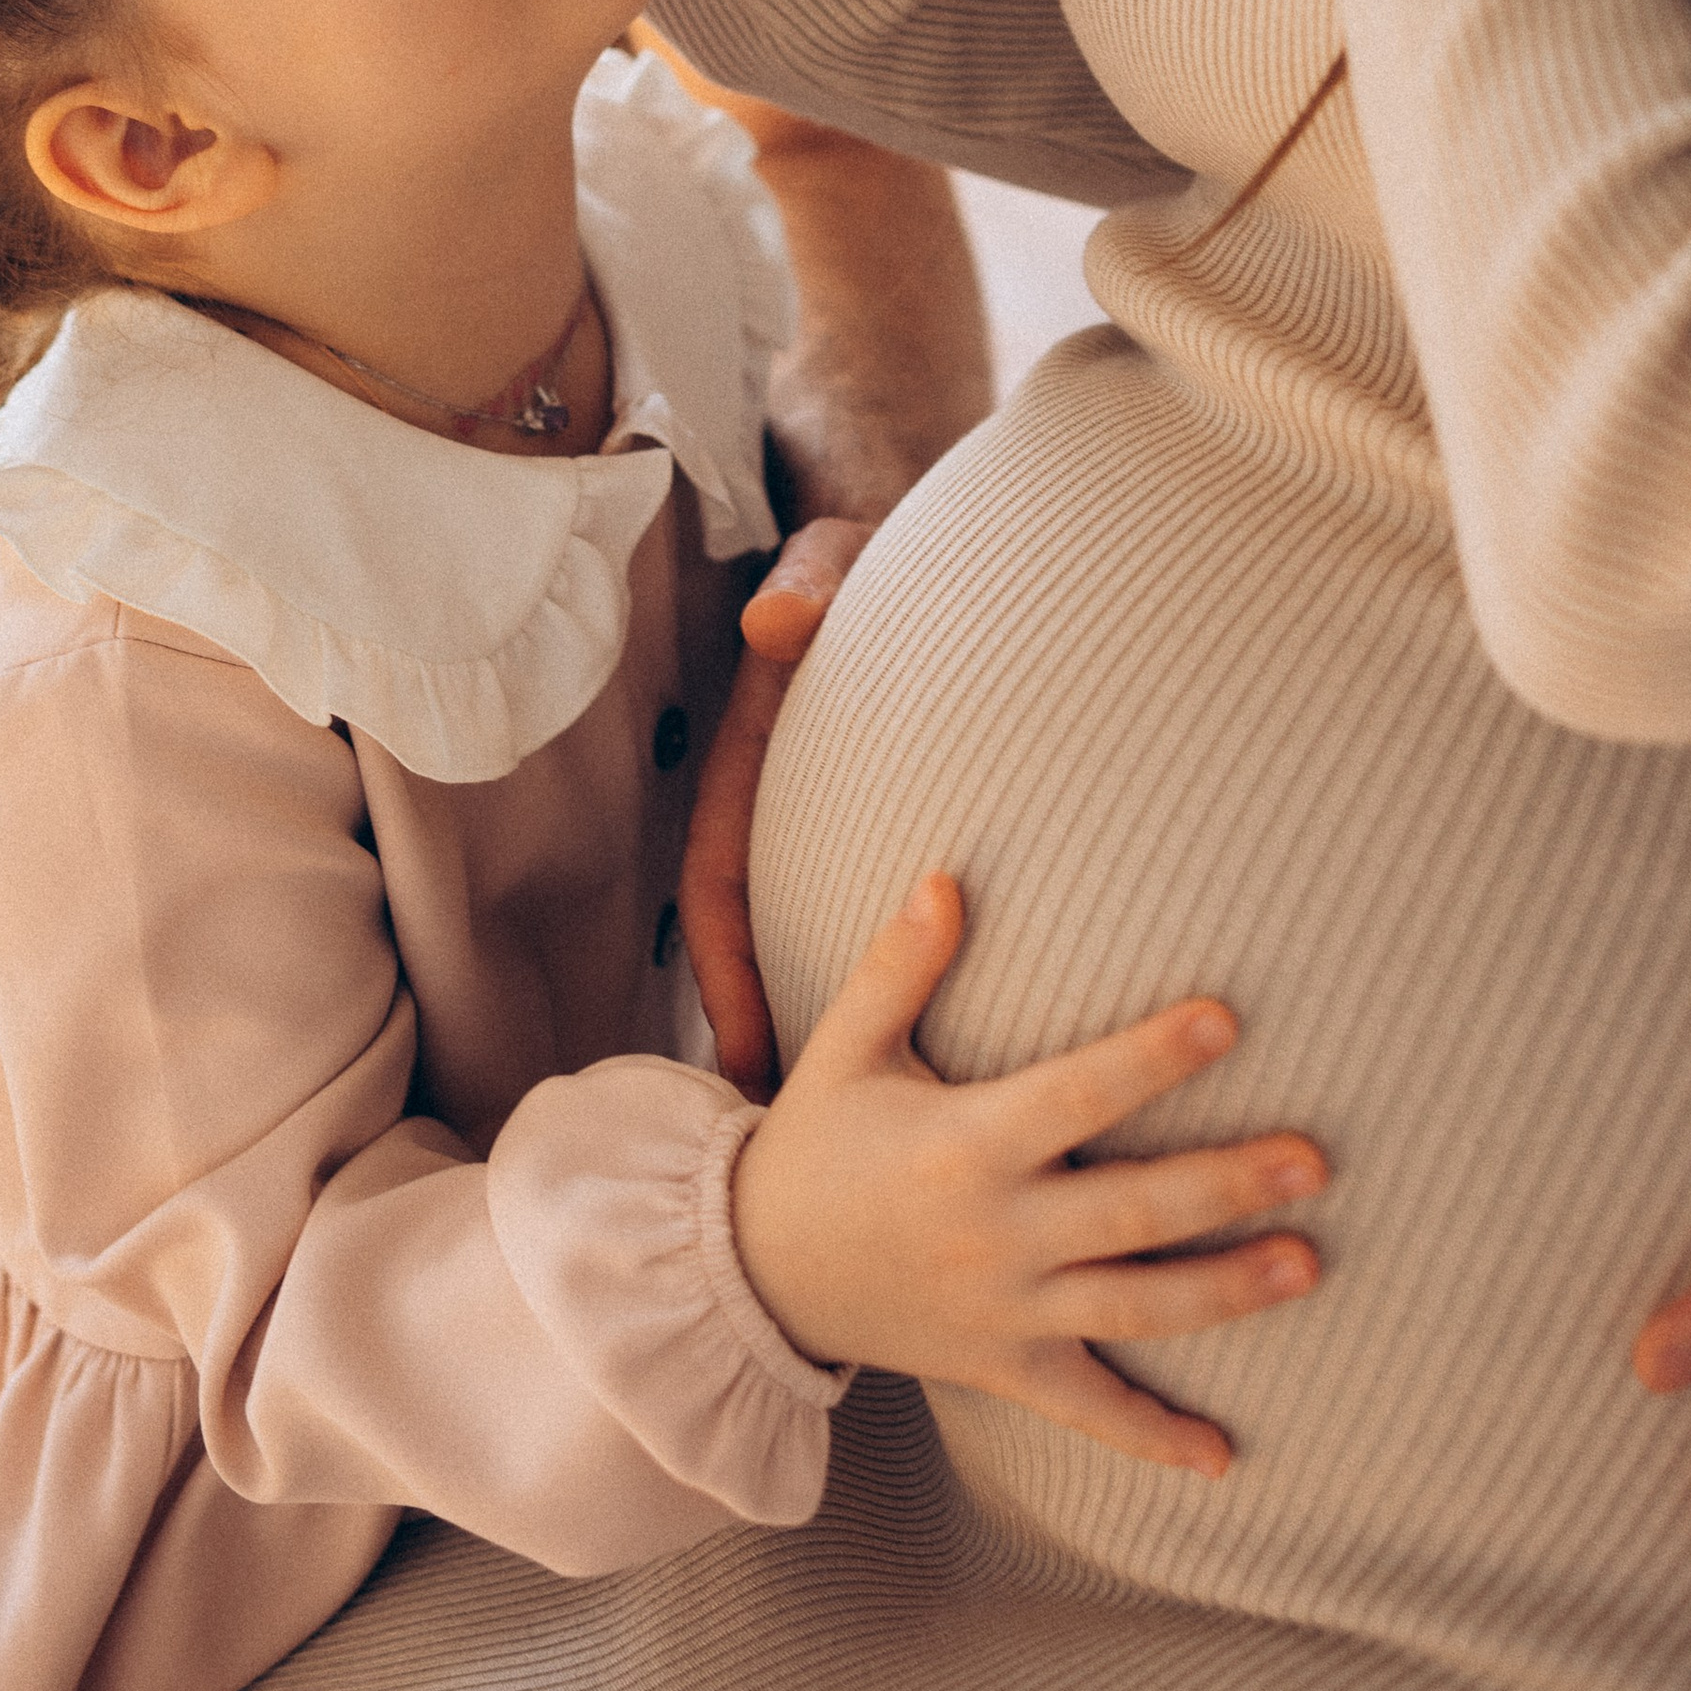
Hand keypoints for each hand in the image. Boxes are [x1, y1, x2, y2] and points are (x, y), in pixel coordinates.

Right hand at [681, 516, 872, 1097]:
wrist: (886, 545)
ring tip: (885, 1145)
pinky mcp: (890, 844)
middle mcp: (785, 822)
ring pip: (826, 950)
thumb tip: (777, 616)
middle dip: (783, 1039)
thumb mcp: (824, 568)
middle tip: (808, 1146)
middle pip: (768, 946)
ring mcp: (828, 838)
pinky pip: (896, 939)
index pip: (717, 884)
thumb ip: (805, 588)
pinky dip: (918, 1007)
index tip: (744, 1060)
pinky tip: (973, 1073)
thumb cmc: (850, 566)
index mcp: (752, 774)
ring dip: (844, 1040)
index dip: (725, 974)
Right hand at [732, 874, 1326, 1470]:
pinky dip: (1153, 1438)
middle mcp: (994, 1234)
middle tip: (1315, 1160)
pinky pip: (1087, 1410)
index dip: (1151, 1058)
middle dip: (1228, 1185)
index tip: (1228, 1020)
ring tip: (1308, 1264)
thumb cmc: (814, 1143)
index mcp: (962, 1146)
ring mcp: (1004, 1311)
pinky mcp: (1003, 1369)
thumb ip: (898, 965)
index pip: (1077, 1096)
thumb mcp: (845, 1047)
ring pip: (1133, 1306)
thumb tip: (945, 877)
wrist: (753, 1273)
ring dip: (1226, 1291)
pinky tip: (1222, 1457)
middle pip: (1132, 1209)